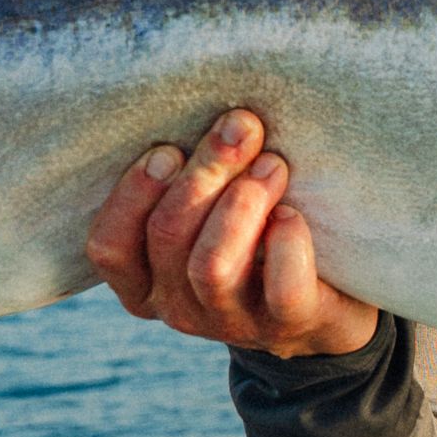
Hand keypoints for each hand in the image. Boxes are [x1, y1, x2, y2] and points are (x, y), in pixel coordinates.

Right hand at [85, 107, 384, 360]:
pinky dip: (286, 245)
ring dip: (241, 203)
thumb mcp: (209, 206)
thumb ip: (191, 173)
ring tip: (272, 164)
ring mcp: (229, 322)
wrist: (327, 297)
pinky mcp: (286, 326)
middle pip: (167, 236)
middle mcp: (176, 308)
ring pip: (213, 265)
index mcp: (144, 280)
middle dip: (204, 171)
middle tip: (241, 126)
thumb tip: (213, 109)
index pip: (109, 247)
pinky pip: (281, 290)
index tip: (168, 149)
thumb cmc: (255, 230)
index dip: (133, 194)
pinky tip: (291, 216)